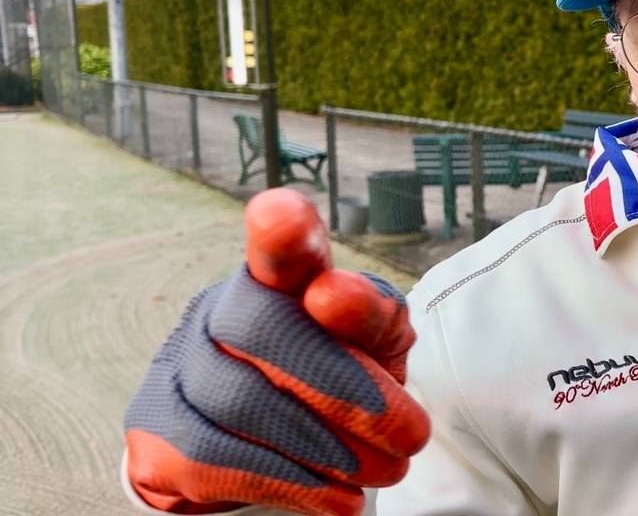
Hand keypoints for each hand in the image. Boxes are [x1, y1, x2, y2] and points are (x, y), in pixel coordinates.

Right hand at [124, 189, 430, 515]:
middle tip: (413, 436)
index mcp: (279, 278)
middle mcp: (221, 309)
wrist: (268, 442)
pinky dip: (290, 481)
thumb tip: (335, 294)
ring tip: (386, 470)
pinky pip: (215, 456)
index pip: (280, 248)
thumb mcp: (373, 344)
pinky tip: (339, 497)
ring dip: (329, 446)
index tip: (285, 218)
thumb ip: (375, 315)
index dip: (282, 234)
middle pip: (267, 329)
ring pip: (243, 400)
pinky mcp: (156, 428)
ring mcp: (179, 366)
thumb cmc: (336, 373)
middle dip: (348, 387)